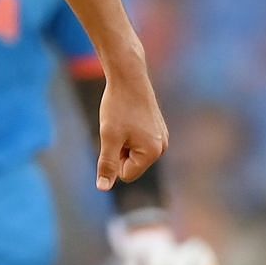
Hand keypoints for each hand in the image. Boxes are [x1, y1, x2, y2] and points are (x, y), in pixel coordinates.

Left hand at [97, 62, 167, 189]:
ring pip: (133, 152)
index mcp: (153, 152)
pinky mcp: (157, 128)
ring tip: (123, 120)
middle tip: (118, 127)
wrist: (128, 76)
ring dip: (123, 141)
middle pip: (131, 164)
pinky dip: (128, 132)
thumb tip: (103, 188)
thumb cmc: (118, 106)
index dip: (113, 158)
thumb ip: (107, 164)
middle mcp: (162, 147)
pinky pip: (137, 141)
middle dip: (120, 150)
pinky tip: (129, 115)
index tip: (115, 136)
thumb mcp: (109, 137)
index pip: (126, 174)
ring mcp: (162, 137)